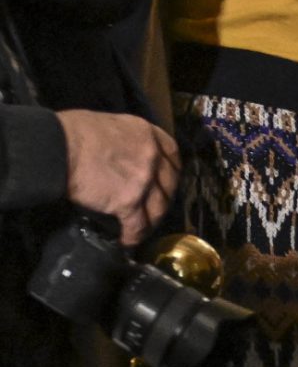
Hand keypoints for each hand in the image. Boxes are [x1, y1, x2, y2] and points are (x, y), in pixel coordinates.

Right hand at [56, 109, 180, 246]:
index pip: (172, 154)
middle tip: (154, 207)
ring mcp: (144, 181)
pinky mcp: (129, 202)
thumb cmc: (73, 132)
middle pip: (169, 184)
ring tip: (142, 228)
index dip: (171, 170)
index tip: (166, 180)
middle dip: (163, 198)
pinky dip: (134, 235)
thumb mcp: (111, 126)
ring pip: (158, 208)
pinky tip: (127, 240)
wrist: (56, 147)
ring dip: (152, 221)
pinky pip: (138, 225)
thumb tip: (124, 155)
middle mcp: (152, 156)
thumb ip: (127, 142)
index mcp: (147, 134)